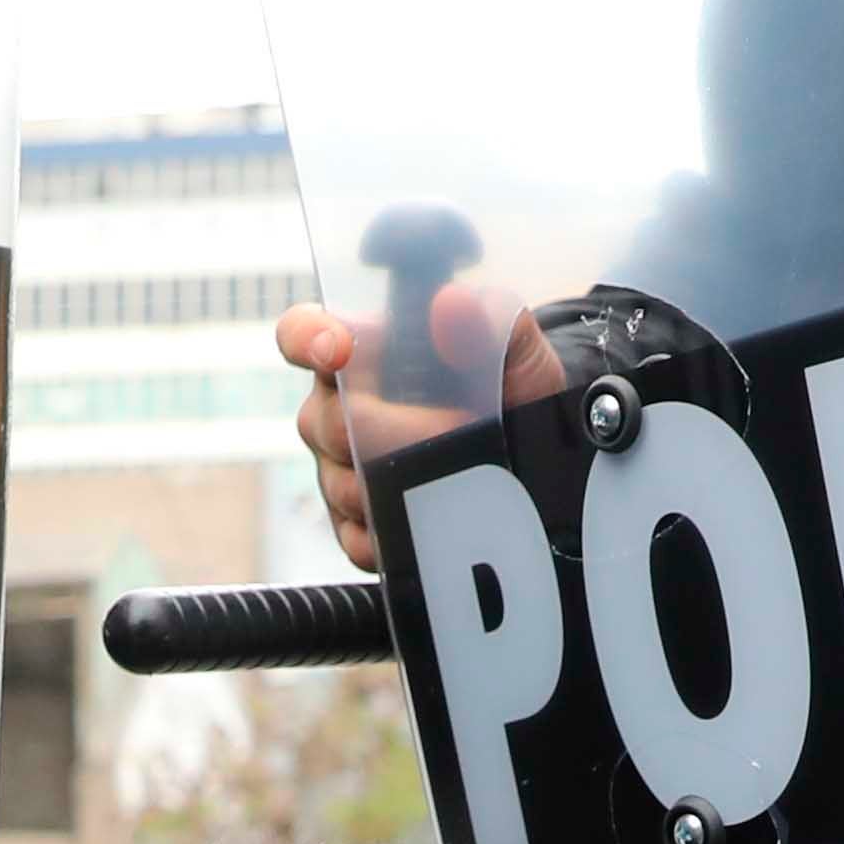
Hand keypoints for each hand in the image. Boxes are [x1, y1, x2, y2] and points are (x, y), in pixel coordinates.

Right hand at [275, 288, 558, 576]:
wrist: (538, 458)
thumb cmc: (512, 392)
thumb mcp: (518, 353)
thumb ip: (491, 321)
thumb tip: (451, 304)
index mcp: (364, 352)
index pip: (305, 333)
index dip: (308, 338)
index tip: (337, 350)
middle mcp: (341, 410)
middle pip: (323, 421)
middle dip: (383, 429)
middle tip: (452, 429)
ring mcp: (343, 471)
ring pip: (339, 484)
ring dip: (395, 483)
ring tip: (456, 474)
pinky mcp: (356, 527)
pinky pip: (356, 539)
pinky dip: (393, 535)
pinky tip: (433, 524)